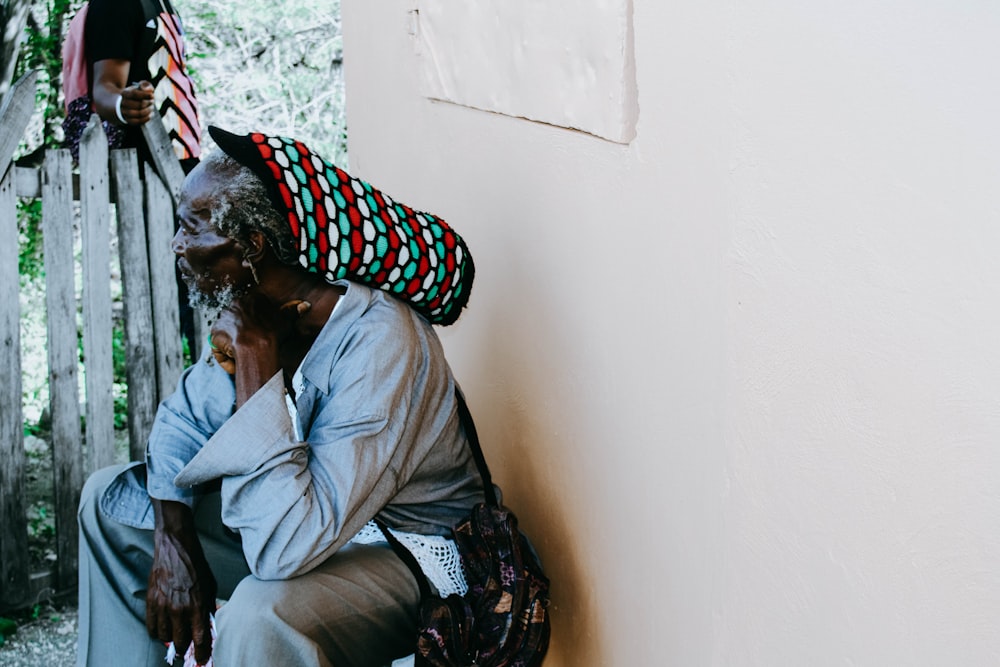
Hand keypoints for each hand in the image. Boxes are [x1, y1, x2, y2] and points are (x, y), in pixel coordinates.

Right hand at [119, 81, 154, 124]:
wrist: (126, 104)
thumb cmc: (137, 95)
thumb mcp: (139, 87)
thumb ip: (145, 85)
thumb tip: (149, 90)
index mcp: (125, 93)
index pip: (134, 94)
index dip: (145, 95)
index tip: (152, 95)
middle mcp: (123, 103)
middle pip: (138, 105)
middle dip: (148, 103)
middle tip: (152, 102)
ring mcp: (125, 112)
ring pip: (138, 114)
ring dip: (148, 111)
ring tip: (151, 108)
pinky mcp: (129, 120)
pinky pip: (138, 121)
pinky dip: (146, 118)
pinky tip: (150, 114)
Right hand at [147, 500, 217, 665]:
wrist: (176, 548)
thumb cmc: (197, 566)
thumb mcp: (210, 587)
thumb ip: (209, 607)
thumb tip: (209, 625)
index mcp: (198, 605)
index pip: (200, 638)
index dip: (201, 653)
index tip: (201, 659)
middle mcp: (180, 609)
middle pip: (180, 641)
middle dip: (185, 648)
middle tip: (187, 648)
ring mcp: (163, 606)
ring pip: (164, 637)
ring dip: (170, 640)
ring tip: (175, 636)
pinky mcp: (151, 602)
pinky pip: (151, 627)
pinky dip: (156, 633)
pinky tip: (162, 630)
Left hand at [210, 294, 311, 375]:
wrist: (257, 346)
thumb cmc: (272, 333)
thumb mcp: (286, 321)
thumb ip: (293, 312)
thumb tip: (305, 305)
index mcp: (250, 300)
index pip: (249, 311)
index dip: (255, 325)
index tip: (261, 335)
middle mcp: (233, 306)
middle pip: (237, 323)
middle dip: (243, 335)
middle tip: (253, 347)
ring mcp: (222, 319)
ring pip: (228, 336)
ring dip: (234, 348)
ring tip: (246, 358)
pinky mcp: (214, 334)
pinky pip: (219, 348)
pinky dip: (225, 358)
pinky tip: (235, 364)